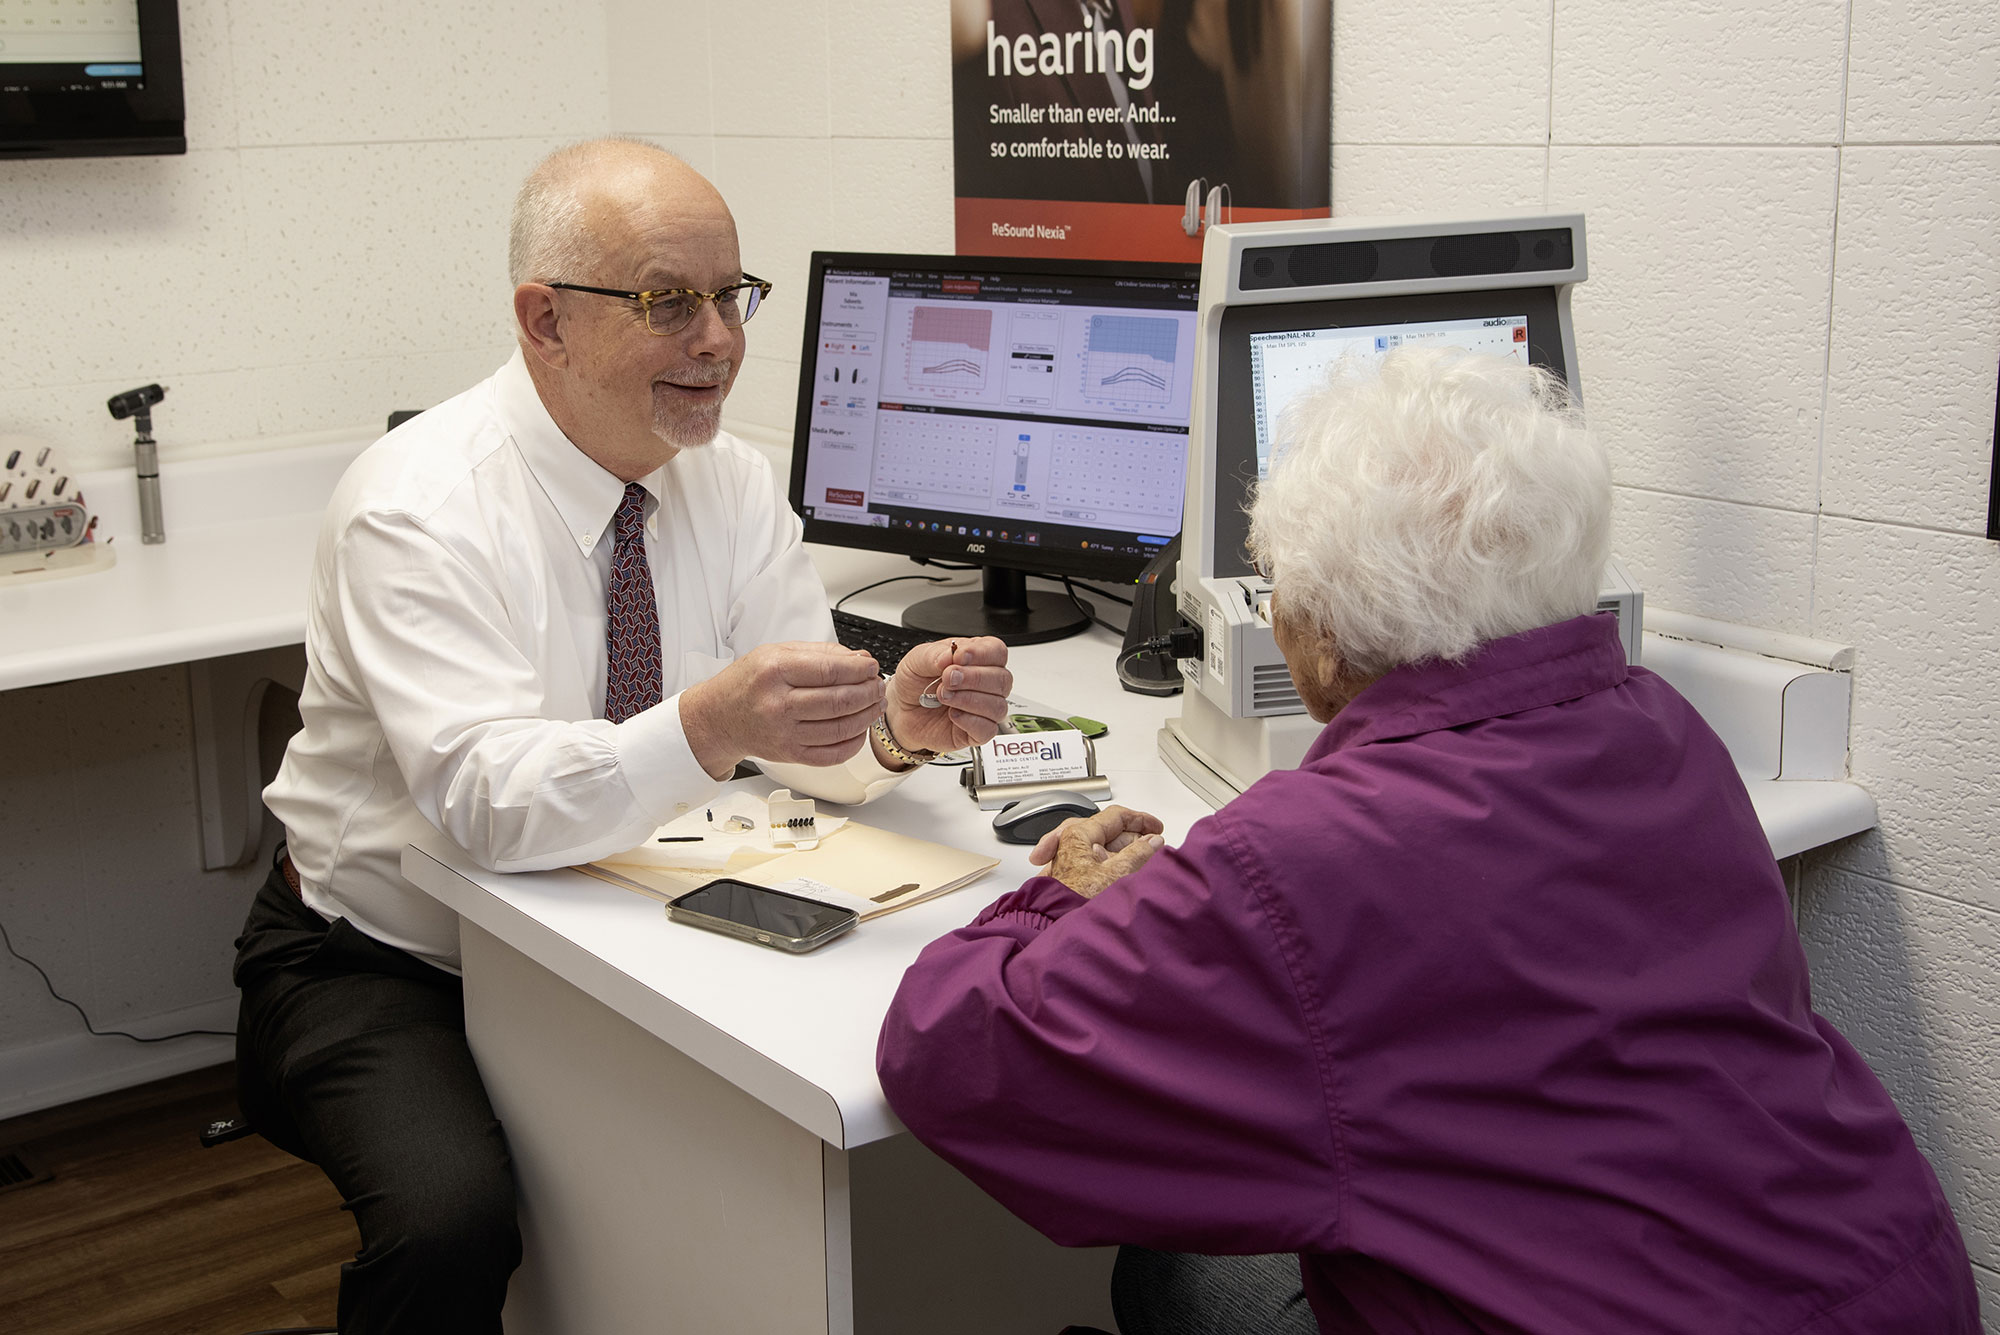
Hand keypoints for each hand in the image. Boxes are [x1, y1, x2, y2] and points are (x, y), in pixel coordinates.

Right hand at [680, 642, 885, 777]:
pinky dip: (853, 743)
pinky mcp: (790, 755)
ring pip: (840, 728)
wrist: (718, 717)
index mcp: (774, 671)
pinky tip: (859, 729)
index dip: (858, 669)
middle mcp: (778, 704)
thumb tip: (860, 659)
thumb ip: (821, 653)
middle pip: (838, 701)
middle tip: (878, 686)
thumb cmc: (747, 682)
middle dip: (868, 692)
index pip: (829, 670)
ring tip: (874, 705)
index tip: (872, 667)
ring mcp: (784, 733)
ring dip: (866, 716)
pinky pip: (831, 754)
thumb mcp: (776, 653)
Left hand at [881, 636, 1011, 758]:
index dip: (982, 654)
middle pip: (1002, 679)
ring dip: (969, 699)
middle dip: (974, 678)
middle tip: (948, 679)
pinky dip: (970, 721)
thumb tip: (952, 655)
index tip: (959, 657)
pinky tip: (953, 714)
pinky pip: (988, 729)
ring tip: (944, 696)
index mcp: (977, 659)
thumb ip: (935, 655)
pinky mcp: (978, 732)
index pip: (997, 652)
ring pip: (998, 706)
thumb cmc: (915, 684)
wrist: (902, 711)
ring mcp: (984, 709)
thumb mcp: (917, 660)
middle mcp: (985, 684)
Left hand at [1027, 805, 1167, 899]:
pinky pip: (1097, 867)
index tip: (1156, 827)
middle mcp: (1070, 846)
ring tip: (1144, 861)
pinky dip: (1115, 867)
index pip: (1113, 817)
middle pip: (1107, 833)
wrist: (1056, 929)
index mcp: (1077, 835)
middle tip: (1152, 843)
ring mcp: (1071, 864)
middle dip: (1131, 838)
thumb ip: (1138, 854)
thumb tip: (1153, 841)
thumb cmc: (1075, 903)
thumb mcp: (1116, 874)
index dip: (1139, 820)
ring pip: (1103, 850)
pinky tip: (1127, 874)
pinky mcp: (1073, 881)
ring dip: (1125, 854)